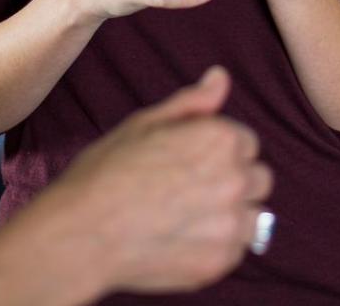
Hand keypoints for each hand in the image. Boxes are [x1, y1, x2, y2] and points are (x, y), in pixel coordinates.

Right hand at [44, 67, 272, 293]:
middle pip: (259, 179)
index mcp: (220, 139)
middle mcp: (234, 179)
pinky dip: (217, 247)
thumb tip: (221, 77)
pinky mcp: (221, 260)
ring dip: (230, 216)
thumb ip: (192, 102)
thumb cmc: (106, 174)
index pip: (247, 143)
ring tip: (187, 219)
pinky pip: (236, 250)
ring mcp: (230, 223)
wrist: (80, 233)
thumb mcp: (144, 123)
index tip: (191, 164)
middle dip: (233, 182)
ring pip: (253, 217)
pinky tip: (182, 240)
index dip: (218, 152)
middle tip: (190, 192)